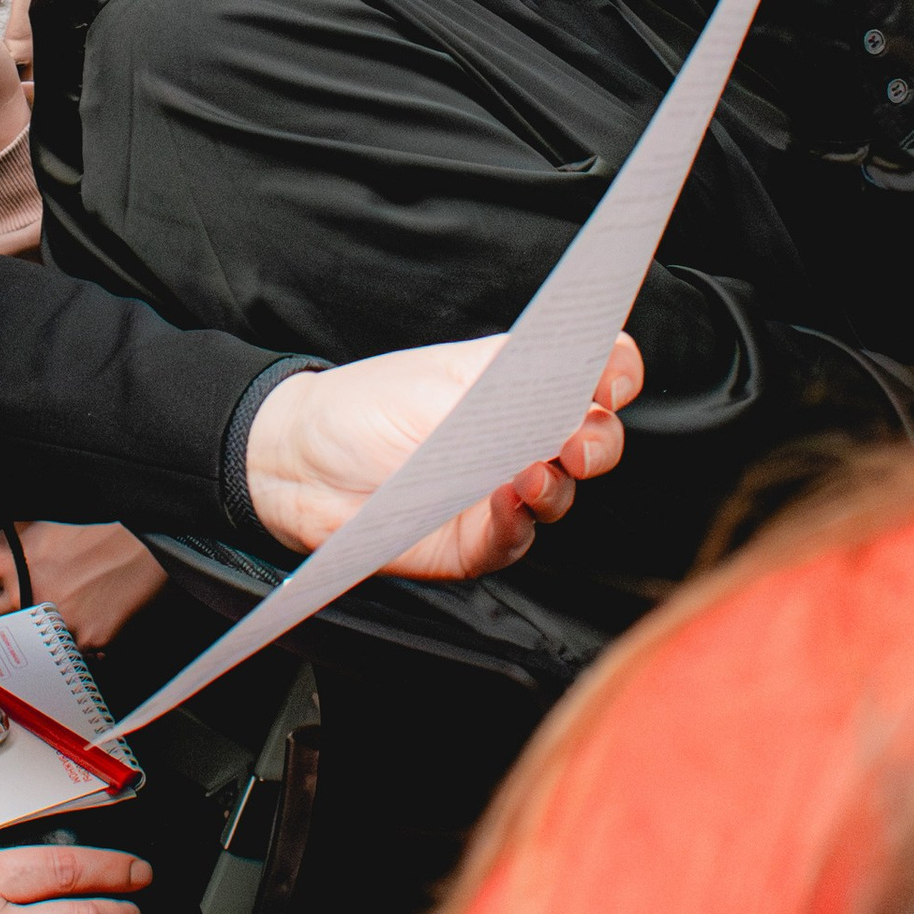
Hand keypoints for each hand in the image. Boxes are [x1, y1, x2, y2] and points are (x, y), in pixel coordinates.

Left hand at [0, 522, 168, 650]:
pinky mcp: (82, 643)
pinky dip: (69, 645)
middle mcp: (22, 592)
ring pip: (16, 642)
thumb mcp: (49, 518)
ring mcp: (50, 622)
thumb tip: (5, 559)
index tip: (6, 580)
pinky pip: (61, 653)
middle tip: (13, 606)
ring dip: (25, 634)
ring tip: (45, 621)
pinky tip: (82, 624)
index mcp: (10, 556)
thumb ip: (19, 539)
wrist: (154, 540)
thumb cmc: (108, 523)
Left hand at [246, 334, 642, 576]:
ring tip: (526, 472)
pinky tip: (504, 503)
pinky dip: (516, 522)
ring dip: (553, 484)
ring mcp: (504, 492)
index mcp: (518, 382)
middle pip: (595, 440)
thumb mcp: (436, 382)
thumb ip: (505, 392)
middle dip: (598, 441)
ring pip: (561, 495)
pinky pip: (515, 539)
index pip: (594, 371)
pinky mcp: (478, 541)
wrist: (298, 463)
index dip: (615, 372)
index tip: (612, 379)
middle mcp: (522, 437)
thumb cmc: (363, 408)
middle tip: (577, 442)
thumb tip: (565, 397)